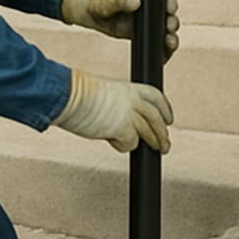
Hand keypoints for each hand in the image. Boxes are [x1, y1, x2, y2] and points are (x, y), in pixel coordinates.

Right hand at [53, 68, 173, 153]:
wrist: (70, 96)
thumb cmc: (79, 93)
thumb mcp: (105, 92)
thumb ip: (118, 103)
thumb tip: (119, 118)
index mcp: (130, 88)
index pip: (156, 97)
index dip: (165, 108)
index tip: (168, 118)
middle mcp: (133, 100)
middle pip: (157, 118)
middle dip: (163, 132)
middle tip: (166, 144)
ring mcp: (130, 115)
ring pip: (150, 132)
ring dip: (156, 143)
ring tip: (159, 150)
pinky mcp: (123, 129)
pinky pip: (132, 144)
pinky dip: (126, 146)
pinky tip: (118, 144)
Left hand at [61, 0, 179, 59]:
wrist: (84, 9)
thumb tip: (137, 4)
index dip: (170, 3)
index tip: (170, 9)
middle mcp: (148, 6)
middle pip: (167, 15)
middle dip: (172, 22)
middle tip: (170, 28)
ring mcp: (144, 21)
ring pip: (163, 30)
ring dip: (170, 37)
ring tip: (170, 43)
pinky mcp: (138, 34)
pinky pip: (153, 42)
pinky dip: (161, 50)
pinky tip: (163, 56)